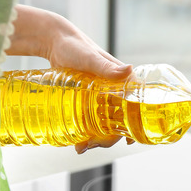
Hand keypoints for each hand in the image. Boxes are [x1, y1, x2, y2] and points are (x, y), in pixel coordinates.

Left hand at [9, 5, 135, 151]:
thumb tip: (130, 70)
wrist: (54, 43)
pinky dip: (86, 133)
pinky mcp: (87, 102)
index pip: (135, 108)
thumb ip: (108, 68)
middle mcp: (115, 92)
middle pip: (119, 122)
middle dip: (108, 138)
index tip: (129, 142)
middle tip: (90, 145)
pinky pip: (91, 121)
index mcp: (123, 83)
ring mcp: (101, 99)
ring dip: (96, 139)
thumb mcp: (91, 59)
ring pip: (105, 124)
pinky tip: (77, 142)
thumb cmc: (75, 46)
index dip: (135, 127)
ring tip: (80, 148)